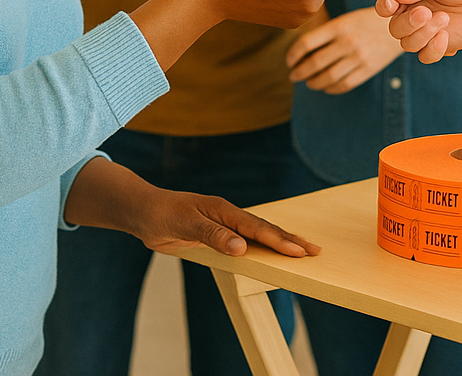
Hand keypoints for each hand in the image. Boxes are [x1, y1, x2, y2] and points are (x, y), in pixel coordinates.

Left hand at [132, 185, 319, 258]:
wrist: (146, 212)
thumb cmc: (164, 215)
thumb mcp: (186, 225)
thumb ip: (214, 236)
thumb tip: (242, 248)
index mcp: (225, 211)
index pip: (258, 229)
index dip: (279, 240)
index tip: (299, 251)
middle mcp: (229, 216)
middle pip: (265, 229)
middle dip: (290, 240)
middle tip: (315, 250)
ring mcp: (225, 224)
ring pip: (258, 234)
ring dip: (280, 242)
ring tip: (302, 249)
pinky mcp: (218, 233)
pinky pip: (246, 240)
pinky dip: (263, 245)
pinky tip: (271, 251)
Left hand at [286, 7, 403, 92]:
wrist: (399, 26)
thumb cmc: (366, 22)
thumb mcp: (345, 19)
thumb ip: (326, 33)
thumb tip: (301, 52)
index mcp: (339, 26)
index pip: (306, 43)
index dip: (293, 54)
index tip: (289, 60)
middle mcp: (347, 42)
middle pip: (314, 63)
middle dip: (299, 72)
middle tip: (293, 75)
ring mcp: (358, 58)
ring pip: (327, 77)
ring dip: (313, 82)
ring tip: (308, 82)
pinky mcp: (368, 70)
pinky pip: (344, 85)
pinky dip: (330, 88)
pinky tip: (325, 86)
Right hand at [375, 0, 461, 62]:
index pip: (386, 3)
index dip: (384, 7)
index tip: (393, 5)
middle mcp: (412, 11)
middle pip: (394, 27)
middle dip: (408, 22)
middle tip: (427, 12)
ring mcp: (425, 30)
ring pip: (406, 44)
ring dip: (423, 34)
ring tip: (445, 18)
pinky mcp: (438, 45)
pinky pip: (424, 56)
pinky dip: (432, 49)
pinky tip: (446, 37)